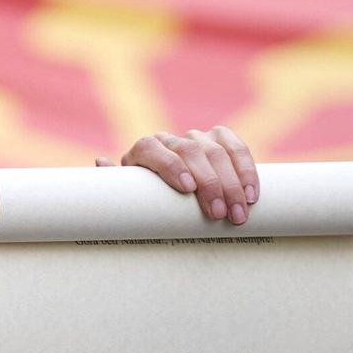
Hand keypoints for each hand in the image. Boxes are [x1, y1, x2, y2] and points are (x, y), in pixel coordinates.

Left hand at [99, 125, 258, 224]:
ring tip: (239, 213)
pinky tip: (251, 193)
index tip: (187, 190)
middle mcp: (170, 140)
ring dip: (233, 184)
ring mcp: (196, 137)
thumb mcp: (129, 197)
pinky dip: (247, 169)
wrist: (167, 190)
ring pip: (217, 151)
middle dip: (210, 184)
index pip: (153, 149)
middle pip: (191, 152)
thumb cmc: (145, 198)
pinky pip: (236, 147)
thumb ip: (114, 184)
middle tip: (221, 215)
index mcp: (144, 150)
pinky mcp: (219, 138)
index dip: (171, 166)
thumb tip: (100, 161)